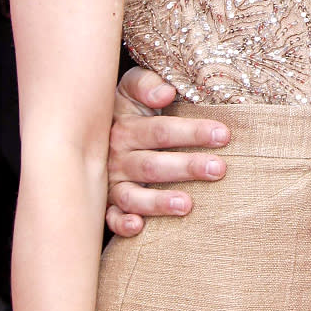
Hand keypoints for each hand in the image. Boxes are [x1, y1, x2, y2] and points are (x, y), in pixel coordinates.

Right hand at [105, 67, 228, 236]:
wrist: (86, 128)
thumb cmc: (127, 106)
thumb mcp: (131, 87)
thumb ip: (147, 83)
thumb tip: (166, 92)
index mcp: (126, 126)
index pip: (161, 131)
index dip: (191, 132)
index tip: (223, 134)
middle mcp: (118, 156)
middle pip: (152, 164)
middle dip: (187, 167)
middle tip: (218, 169)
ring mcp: (112, 182)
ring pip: (132, 195)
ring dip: (158, 201)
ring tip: (186, 205)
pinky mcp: (109, 203)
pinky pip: (111, 217)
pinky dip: (122, 223)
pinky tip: (138, 227)